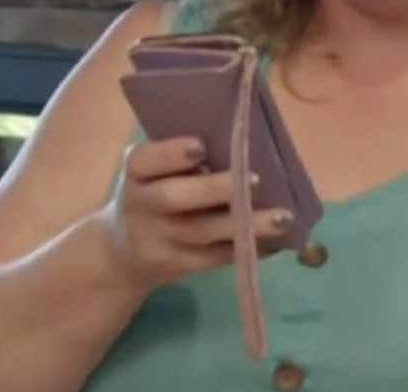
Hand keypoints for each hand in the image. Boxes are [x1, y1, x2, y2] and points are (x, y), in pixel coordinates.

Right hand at [97, 137, 294, 293]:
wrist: (124, 254)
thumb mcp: (157, 173)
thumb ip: (186, 159)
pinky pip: (216, 258)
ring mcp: (159, 239)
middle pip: (172, 197)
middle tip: (257, 179)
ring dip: (245, 225)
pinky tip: (277, 241)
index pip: (145, 161)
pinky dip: (248, 248)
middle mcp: (142, 206)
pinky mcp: (176, 265)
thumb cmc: (157, 194)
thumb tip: (247, 142)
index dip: (171, 154)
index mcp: (137, 174)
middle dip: (214, 188)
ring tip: (283, 218)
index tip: (201, 147)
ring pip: (201, 232)